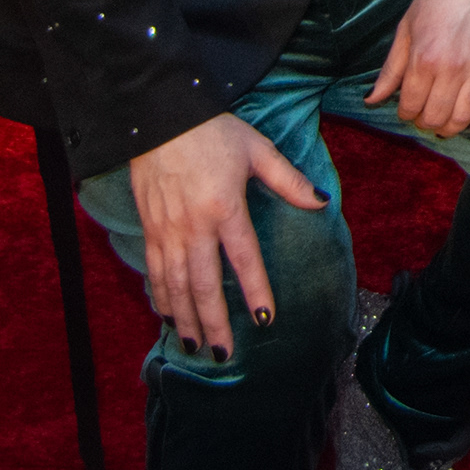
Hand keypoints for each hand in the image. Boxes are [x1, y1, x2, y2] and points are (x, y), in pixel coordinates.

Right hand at [124, 112, 325, 359]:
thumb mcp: (256, 149)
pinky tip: (167, 315)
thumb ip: (288, 180)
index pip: (244, 259)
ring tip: (194, 346)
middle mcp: (194, 225)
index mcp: (225, 207)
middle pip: (204, 284)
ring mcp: (167, 229)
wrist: (158, 116)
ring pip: (175, 284)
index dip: (255, 291)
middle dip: (214, 322)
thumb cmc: (212, 131)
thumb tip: (320, 201)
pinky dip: (160, 296)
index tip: (265, 319)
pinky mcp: (149, 227)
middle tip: (223, 354)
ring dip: (185, 318)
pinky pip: (154, 270)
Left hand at [368, 0, 469, 137]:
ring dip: (452, 128)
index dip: (405, 113)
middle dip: (426, 122)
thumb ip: (391, 68)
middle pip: (436, 116)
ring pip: (463, 117)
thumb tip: (373, 99)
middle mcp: (451, 69)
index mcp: (424, 59)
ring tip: (445, 125)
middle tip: (424, 117)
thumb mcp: (406, 28)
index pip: (410, 105)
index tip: (406, 109)